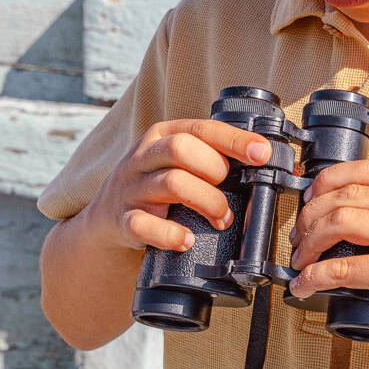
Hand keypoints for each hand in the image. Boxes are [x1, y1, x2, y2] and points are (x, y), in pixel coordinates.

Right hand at [93, 119, 271, 251]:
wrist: (106, 215)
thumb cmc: (156, 182)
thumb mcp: (176, 161)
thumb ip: (209, 155)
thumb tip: (262, 158)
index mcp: (163, 134)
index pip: (202, 128)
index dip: (234, 140)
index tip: (261, 153)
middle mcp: (144, 156)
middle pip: (182, 149)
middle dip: (215, 170)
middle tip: (231, 192)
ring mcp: (131, 187)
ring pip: (171, 183)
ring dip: (207, 202)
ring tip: (221, 219)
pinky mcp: (122, 220)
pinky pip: (144, 224)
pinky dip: (170, 234)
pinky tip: (186, 240)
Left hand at [287, 160, 368, 352]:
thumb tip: (334, 212)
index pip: (365, 169)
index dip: (328, 180)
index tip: (309, 199)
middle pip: (347, 195)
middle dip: (310, 215)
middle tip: (298, 237)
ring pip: (341, 222)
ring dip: (309, 243)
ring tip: (301, 260)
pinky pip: (344, 268)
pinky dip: (315, 276)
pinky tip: (306, 284)